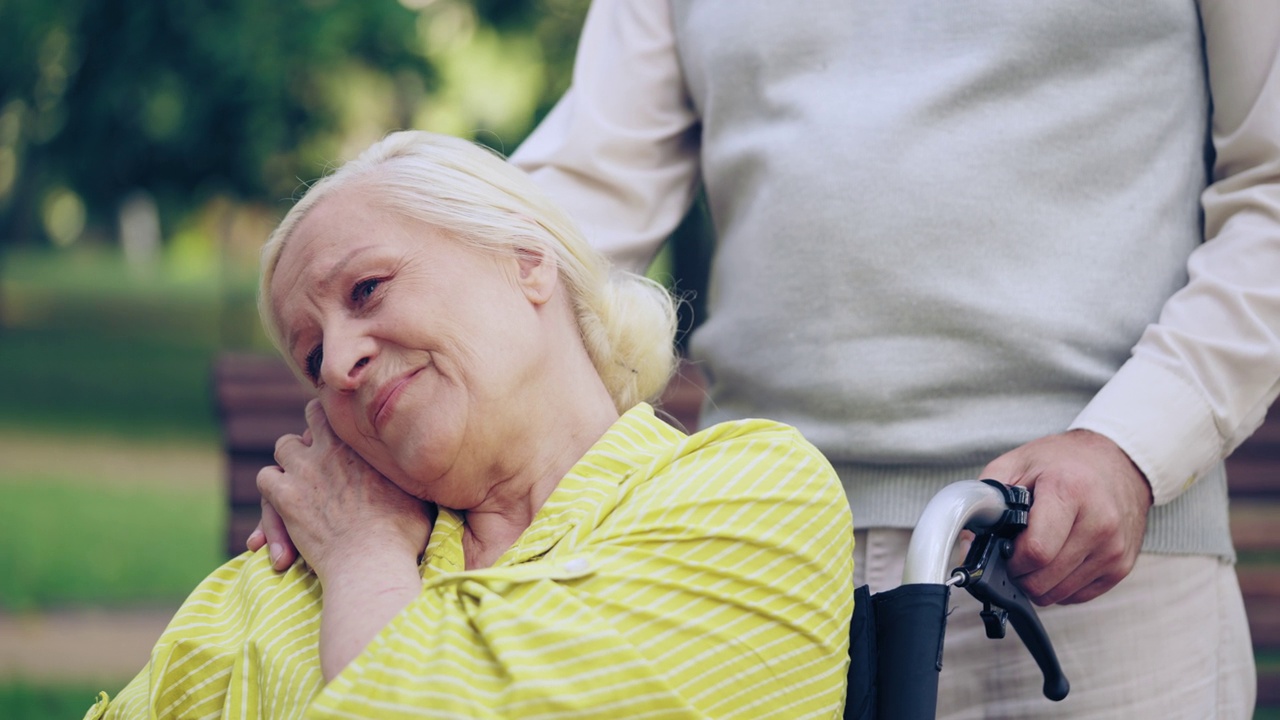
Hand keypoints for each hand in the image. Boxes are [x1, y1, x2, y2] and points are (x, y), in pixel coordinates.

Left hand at [255, 399, 432, 581]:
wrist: (371, 562)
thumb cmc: (403, 535)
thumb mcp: (420, 494)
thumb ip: (411, 473)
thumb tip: (429, 464)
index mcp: (366, 444)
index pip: (347, 410)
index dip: (343, 420)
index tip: (345, 434)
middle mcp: (334, 448)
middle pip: (313, 415)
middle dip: (315, 432)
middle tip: (321, 454)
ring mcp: (306, 470)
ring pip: (284, 446)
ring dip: (291, 460)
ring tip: (300, 479)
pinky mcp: (286, 497)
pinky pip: (266, 478)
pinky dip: (272, 489)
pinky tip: (282, 507)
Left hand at [980, 429, 1152, 605]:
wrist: (1118, 462)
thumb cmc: (1063, 462)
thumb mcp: (1017, 464)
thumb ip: (985, 502)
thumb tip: (966, 547)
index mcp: (1070, 492)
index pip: (1036, 551)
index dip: (1010, 558)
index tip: (1004, 547)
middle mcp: (1100, 523)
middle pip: (1043, 580)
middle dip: (1019, 573)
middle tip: (1015, 552)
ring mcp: (1114, 549)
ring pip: (1058, 594)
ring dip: (1038, 581)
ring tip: (1037, 551)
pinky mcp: (1122, 567)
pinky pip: (1076, 596)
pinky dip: (1059, 584)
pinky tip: (1058, 557)